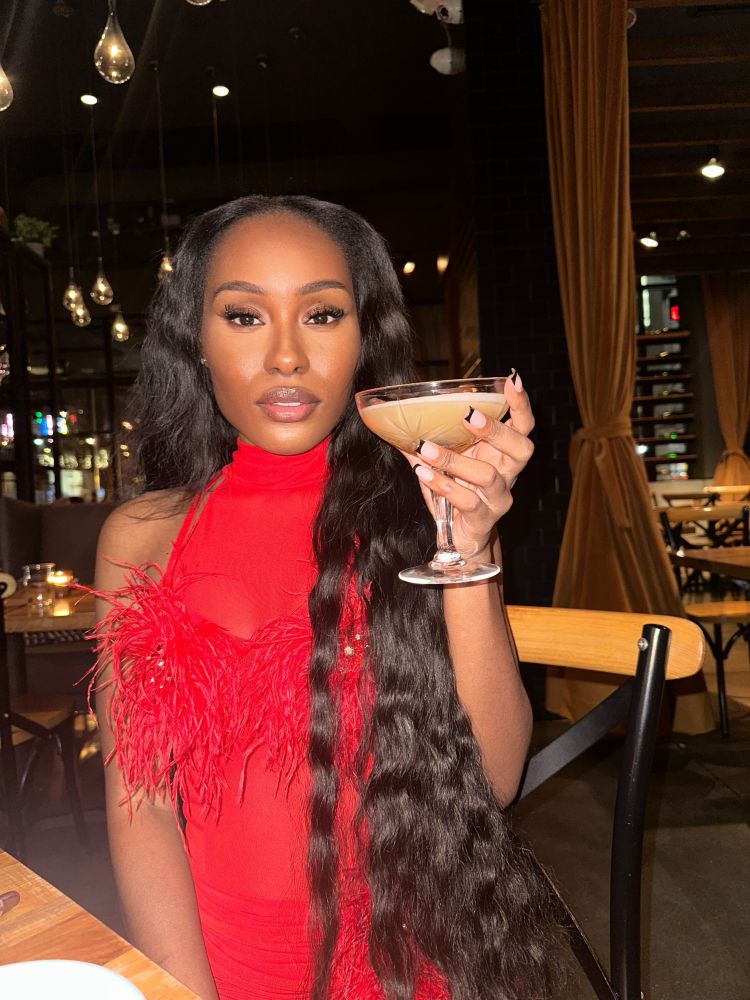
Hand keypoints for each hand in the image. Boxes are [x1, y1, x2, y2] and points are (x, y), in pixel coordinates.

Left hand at [400, 373, 534, 559]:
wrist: (459, 536)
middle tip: (469, 415)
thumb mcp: (445, 462)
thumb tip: (394, 416)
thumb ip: (429, 439)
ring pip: (488, 475)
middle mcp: (508, 474)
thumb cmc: (456, 491)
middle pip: (521, 448)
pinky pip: (468, 501)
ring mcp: (499, 499)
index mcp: (502, 454)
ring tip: (426, 448)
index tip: (512, 381)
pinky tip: (424, 474)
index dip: (521, 404)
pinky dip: (444, 485)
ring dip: (456, 459)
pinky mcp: (484, 520)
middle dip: (497, 430)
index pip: (523, 426)